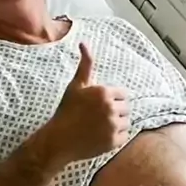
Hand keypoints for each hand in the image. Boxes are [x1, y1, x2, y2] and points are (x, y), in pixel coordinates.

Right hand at [45, 43, 129, 165]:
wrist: (59, 139)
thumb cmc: (67, 110)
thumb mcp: (76, 85)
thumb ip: (86, 65)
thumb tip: (84, 43)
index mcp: (104, 92)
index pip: (123, 94)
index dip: (113, 98)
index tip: (100, 104)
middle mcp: (111, 108)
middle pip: (126, 108)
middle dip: (115, 110)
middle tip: (98, 116)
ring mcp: (113, 126)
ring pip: (126, 122)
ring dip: (117, 123)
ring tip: (100, 125)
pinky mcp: (113, 142)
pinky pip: (124, 136)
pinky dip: (116, 136)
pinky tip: (101, 135)